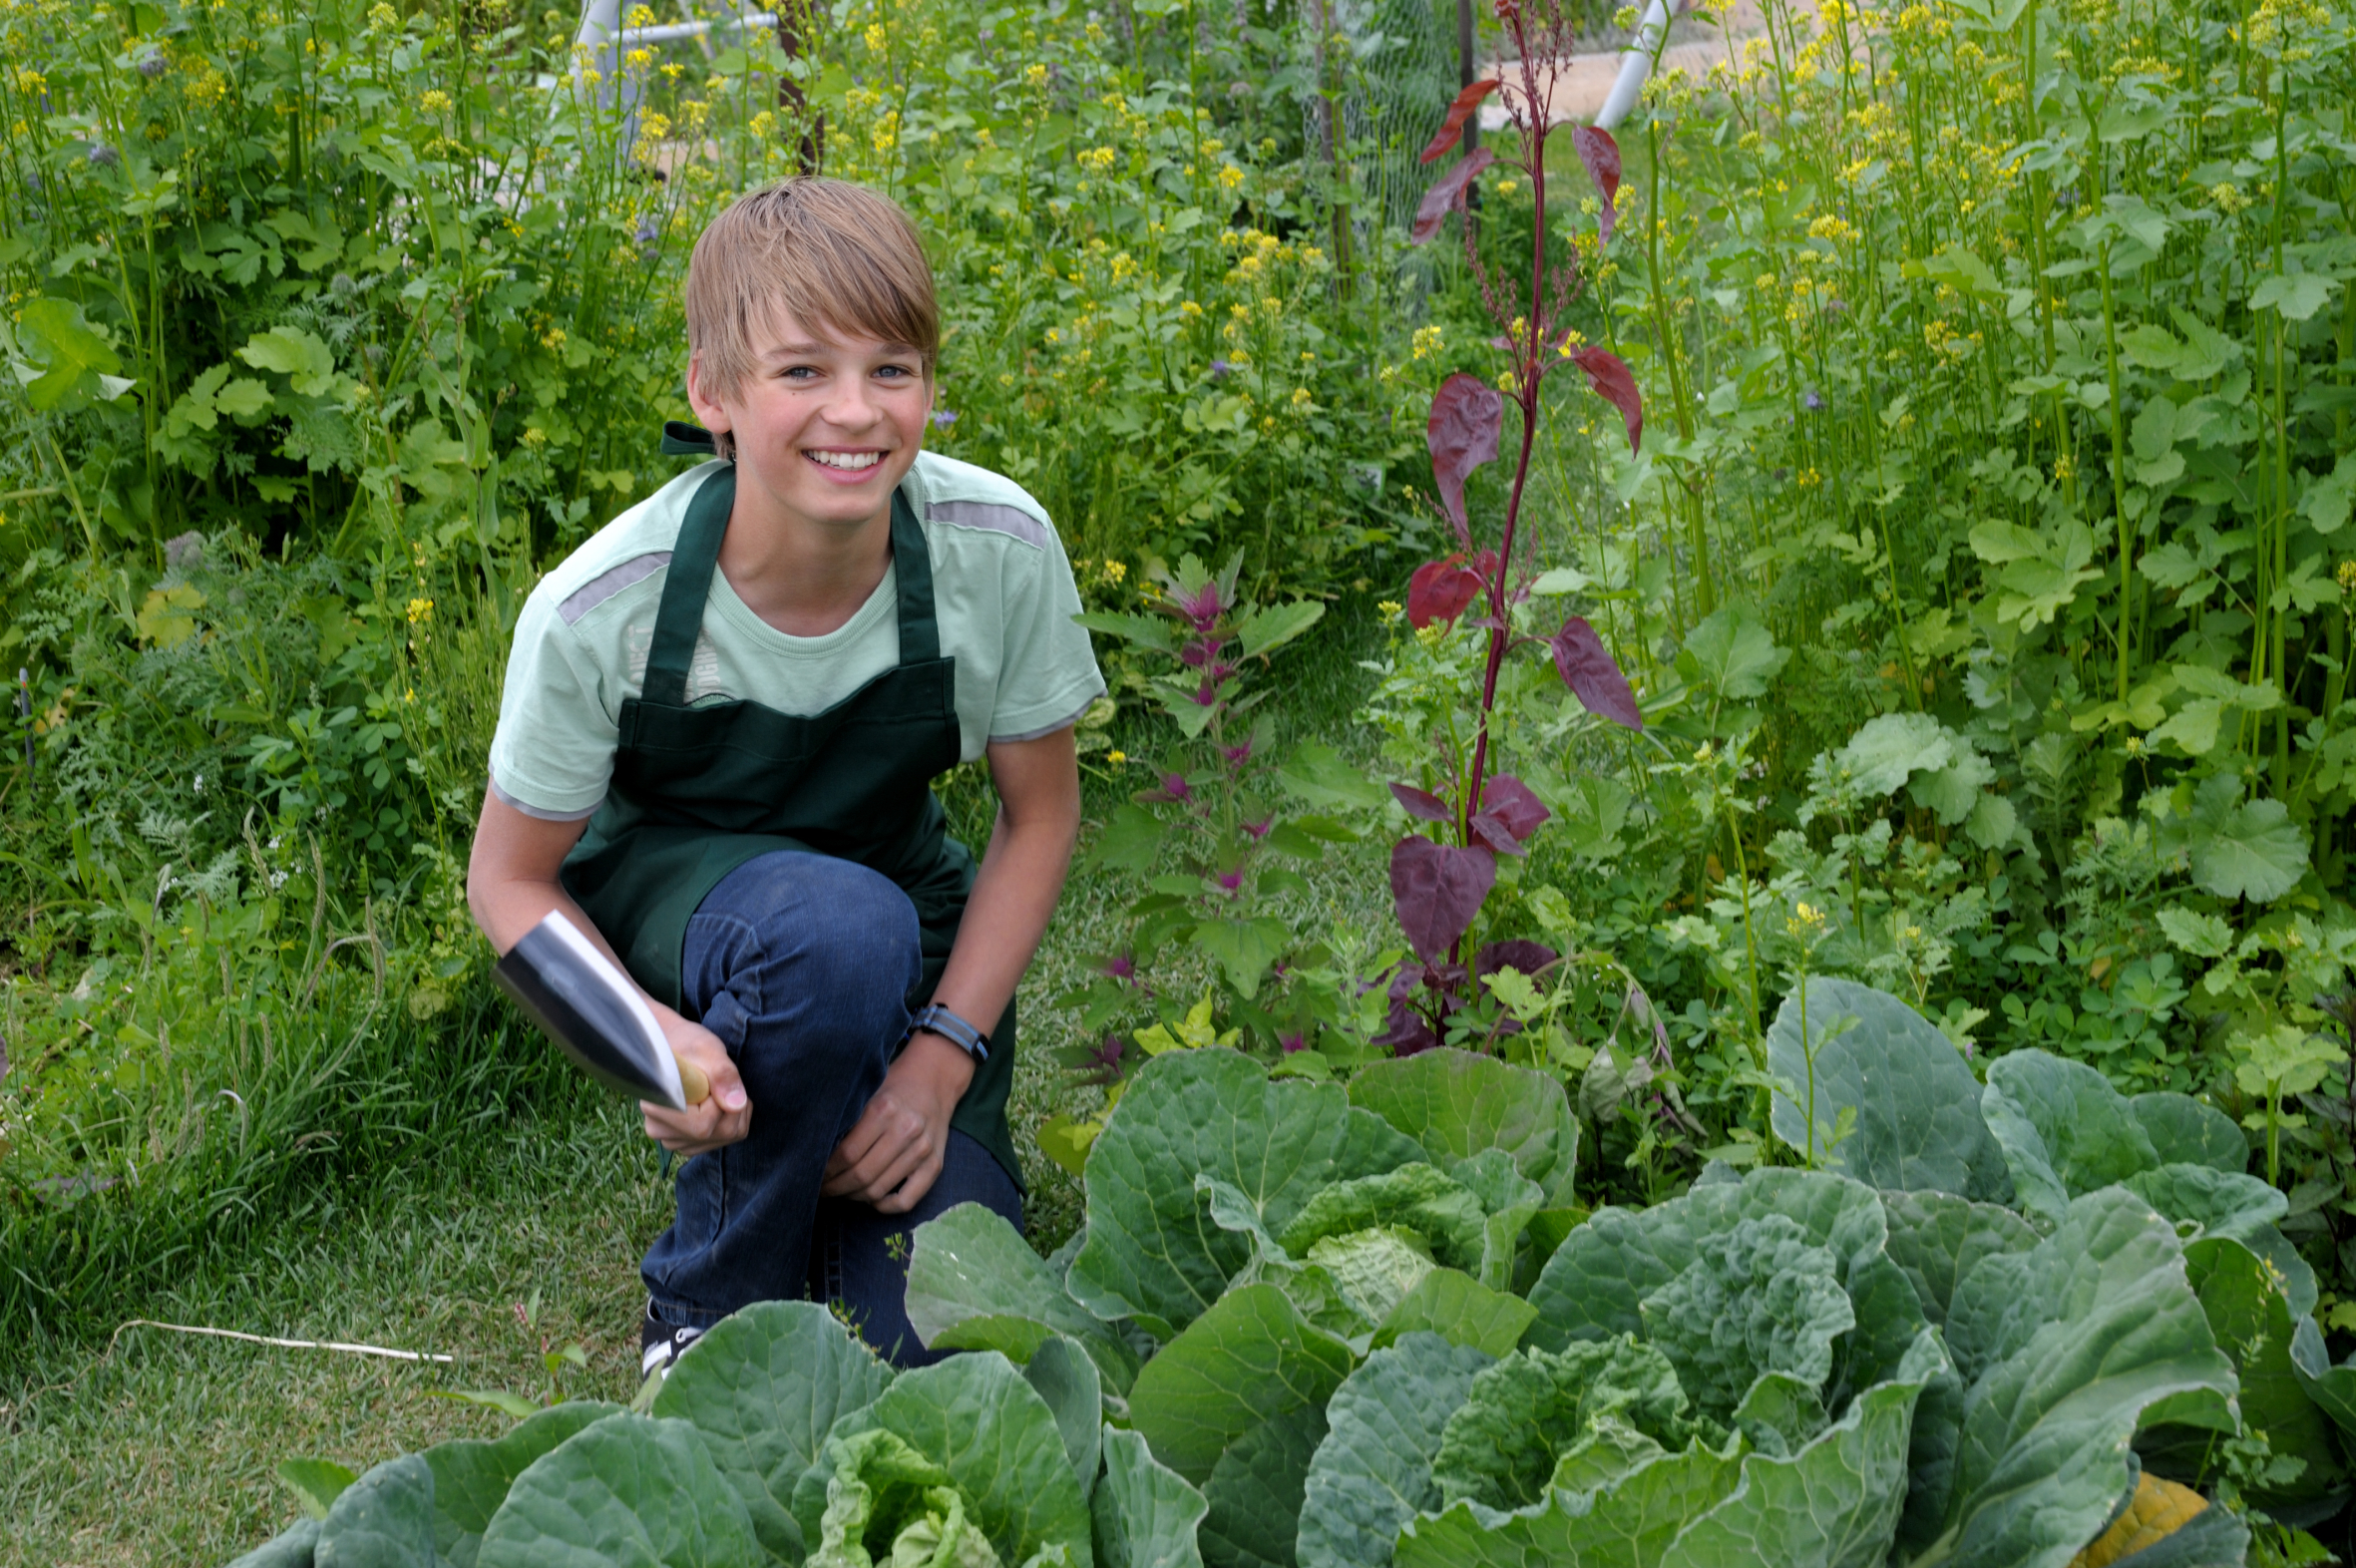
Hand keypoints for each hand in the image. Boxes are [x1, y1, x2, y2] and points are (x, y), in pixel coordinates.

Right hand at [641, 1006, 749, 1155]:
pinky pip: (725, 1139)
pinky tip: (718, 1101)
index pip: (702, 1125)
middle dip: (731, 1105)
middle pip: (716, 1134)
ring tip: (716, 1088)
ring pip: (724, 1137)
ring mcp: (672, 1140)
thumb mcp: (707, 1050)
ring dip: (733, 1111)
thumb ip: (722, 1074)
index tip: (711, 1079)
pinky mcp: (686, 1143)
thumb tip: (736, 1105)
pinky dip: (732, 1119)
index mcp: (656, 1107)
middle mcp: (659, 1130)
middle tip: (718, 1081)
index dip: (718, 1101)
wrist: (676, 1047)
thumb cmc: (688, 1044)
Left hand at [823, 1032, 974, 1212]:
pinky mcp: (935, 1166)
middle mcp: (906, 1131)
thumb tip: (817, 1155)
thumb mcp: (867, 1093)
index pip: (847, 1154)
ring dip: (854, 1197)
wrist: (935, 1079)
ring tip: (841, 1192)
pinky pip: (906, 1201)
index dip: (826, 1171)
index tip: (813, 1175)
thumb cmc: (893, 1086)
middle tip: (822, 1189)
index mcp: (884, 1109)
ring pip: (879, 1190)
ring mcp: (923, 1151)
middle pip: (861, 1175)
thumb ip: (848, 1122)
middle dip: (835, 1188)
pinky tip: (871, 1199)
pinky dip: (884, 1207)